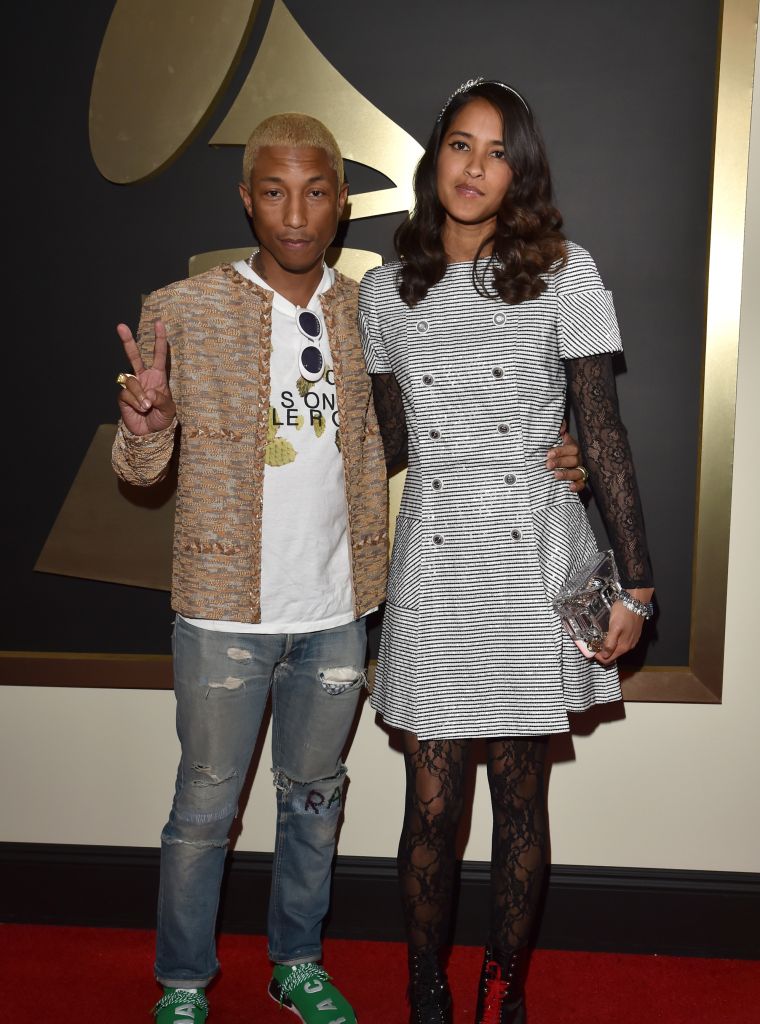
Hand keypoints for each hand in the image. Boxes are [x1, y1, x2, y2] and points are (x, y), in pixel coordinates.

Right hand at [116, 320, 175, 435]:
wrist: (149, 434)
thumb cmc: (162, 419)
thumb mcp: (169, 410)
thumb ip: (161, 399)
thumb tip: (148, 392)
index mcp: (158, 377)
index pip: (159, 355)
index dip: (159, 340)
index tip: (159, 323)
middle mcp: (143, 378)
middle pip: (134, 356)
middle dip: (127, 341)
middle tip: (120, 326)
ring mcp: (132, 386)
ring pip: (132, 381)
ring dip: (140, 395)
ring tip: (147, 407)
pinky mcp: (123, 396)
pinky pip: (126, 394)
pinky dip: (135, 402)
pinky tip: (140, 410)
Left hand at [546, 420, 586, 492]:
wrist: (554, 463)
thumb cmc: (554, 450)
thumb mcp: (555, 439)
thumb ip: (559, 430)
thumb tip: (561, 426)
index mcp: (572, 448)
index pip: (571, 448)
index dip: (560, 451)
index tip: (548, 454)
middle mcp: (577, 459)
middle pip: (573, 460)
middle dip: (560, 462)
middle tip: (548, 465)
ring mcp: (579, 470)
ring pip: (577, 472)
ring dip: (567, 474)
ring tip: (555, 475)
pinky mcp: (579, 481)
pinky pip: (581, 484)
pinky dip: (577, 486)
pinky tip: (569, 487)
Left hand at [595, 588, 654, 664]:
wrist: (636, 601)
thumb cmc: (624, 613)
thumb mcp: (614, 628)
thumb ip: (610, 643)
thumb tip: (604, 656)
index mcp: (623, 646)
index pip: (609, 659)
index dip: (598, 657)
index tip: (590, 650)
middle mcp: (629, 646)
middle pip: (613, 655)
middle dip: (602, 653)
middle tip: (592, 644)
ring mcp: (632, 640)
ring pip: (617, 649)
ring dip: (607, 647)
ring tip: (598, 639)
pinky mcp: (633, 634)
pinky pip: (621, 643)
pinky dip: (613, 642)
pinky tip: (608, 635)